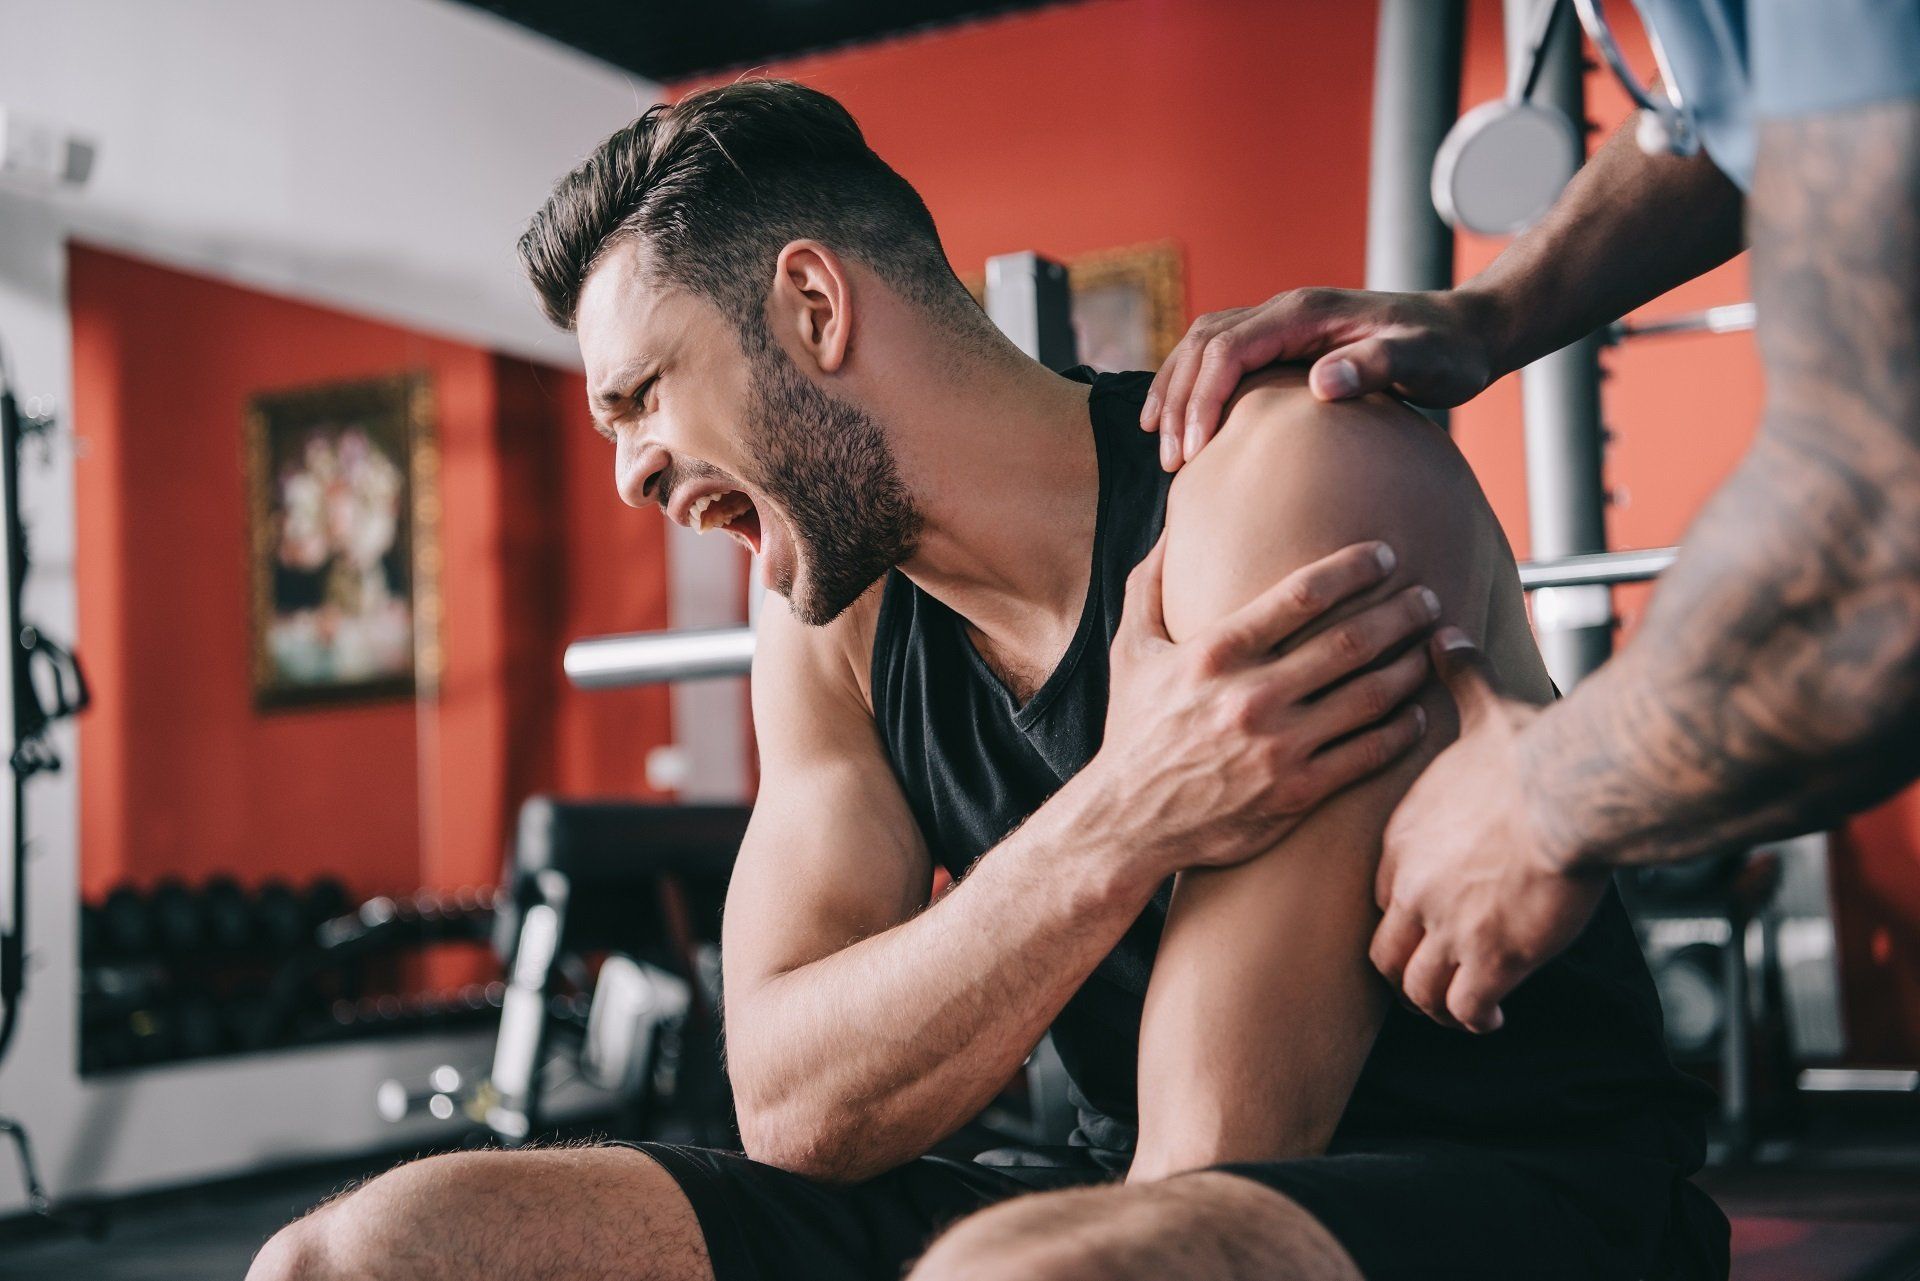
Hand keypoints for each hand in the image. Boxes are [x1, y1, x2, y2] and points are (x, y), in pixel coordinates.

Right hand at [1096, 534, 1438, 876]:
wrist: (1127, 822)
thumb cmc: (1134, 729)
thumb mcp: (1130, 652)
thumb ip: (1150, 586)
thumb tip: (1171, 531)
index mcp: (1215, 653)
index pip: (1302, 594)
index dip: (1354, 567)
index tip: (1384, 555)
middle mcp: (1251, 696)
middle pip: (1352, 640)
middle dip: (1402, 612)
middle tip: (1427, 599)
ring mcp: (1278, 747)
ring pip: (1371, 695)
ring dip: (1412, 665)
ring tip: (1431, 647)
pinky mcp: (1297, 793)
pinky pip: (1369, 753)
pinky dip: (1403, 728)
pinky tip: (1417, 711)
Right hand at [1141, 287, 1503, 470]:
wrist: (1467, 332)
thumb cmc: (1448, 352)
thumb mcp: (1424, 361)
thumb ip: (1376, 366)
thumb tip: (1322, 382)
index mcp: (1306, 313)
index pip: (1228, 349)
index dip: (1203, 399)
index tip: (1195, 452)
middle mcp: (1286, 310)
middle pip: (1203, 344)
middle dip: (1178, 400)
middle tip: (1170, 461)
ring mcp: (1283, 323)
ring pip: (1203, 345)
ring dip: (1177, 390)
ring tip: (1161, 442)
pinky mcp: (1286, 340)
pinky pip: (1222, 355)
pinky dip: (1194, 384)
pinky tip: (1188, 422)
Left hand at [1369, 629, 1606, 1033]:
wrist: (1568, 791)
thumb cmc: (1532, 751)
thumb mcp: (1483, 709)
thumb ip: (1459, 680)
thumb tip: (1445, 634)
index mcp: (1403, 839)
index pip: (1380, 892)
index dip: (1401, 910)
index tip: (1425, 918)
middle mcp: (1412, 887)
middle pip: (1385, 949)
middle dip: (1405, 968)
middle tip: (1431, 978)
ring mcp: (1447, 927)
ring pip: (1416, 988)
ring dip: (1435, 1004)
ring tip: (1460, 1011)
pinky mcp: (1490, 959)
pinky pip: (1465, 1008)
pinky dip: (1474, 1019)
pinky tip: (1493, 1020)